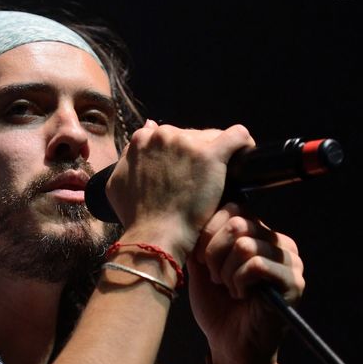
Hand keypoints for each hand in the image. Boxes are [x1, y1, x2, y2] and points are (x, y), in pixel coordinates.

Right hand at [105, 120, 255, 262]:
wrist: (156, 236)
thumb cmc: (137, 218)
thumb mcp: (117, 184)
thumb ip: (128, 157)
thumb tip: (146, 128)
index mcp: (142, 141)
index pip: (169, 137)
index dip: (179, 155)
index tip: (185, 172)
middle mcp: (162, 135)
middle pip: (190, 136)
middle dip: (196, 154)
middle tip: (200, 182)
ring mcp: (187, 143)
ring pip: (212, 137)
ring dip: (216, 155)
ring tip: (219, 178)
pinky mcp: (211, 155)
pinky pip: (237, 136)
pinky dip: (243, 144)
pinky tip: (245, 155)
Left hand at [188, 202, 304, 363]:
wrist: (229, 347)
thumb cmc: (217, 309)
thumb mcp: (202, 268)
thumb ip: (201, 239)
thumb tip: (192, 216)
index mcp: (259, 234)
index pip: (234, 208)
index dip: (208, 233)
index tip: (201, 261)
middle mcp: (279, 242)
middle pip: (239, 223)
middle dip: (215, 254)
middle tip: (217, 279)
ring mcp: (290, 261)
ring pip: (246, 245)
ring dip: (227, 272)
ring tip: (230, 289)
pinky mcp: (294, 282)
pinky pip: (257, 266)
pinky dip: (240, 282)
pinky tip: (242, 296)